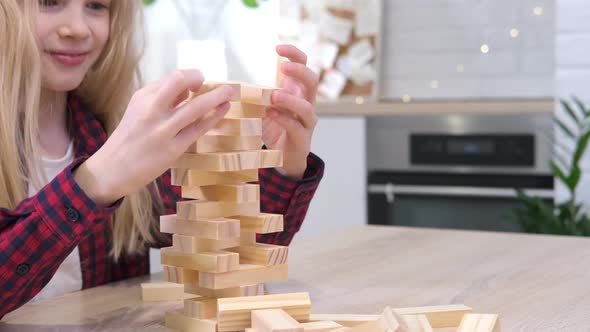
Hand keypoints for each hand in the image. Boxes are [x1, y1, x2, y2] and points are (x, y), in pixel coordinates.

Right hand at [75, 70, 232, 205]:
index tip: (200, 80)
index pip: (173, 78)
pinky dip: (213, 117)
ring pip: (195, 108)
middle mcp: (151, 110)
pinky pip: (198, 129)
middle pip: (180, 83)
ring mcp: (163, 130)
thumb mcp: (138, 110)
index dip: (191, 76)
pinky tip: (222, 110)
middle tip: (221, 84)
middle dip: (203, 79)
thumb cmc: (129, 138)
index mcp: (143, 97)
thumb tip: (188, 89)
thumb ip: (161, 99)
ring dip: (216, 98)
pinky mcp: (173, 149)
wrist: (112, 169)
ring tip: (229, 93)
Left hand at [264, 45, 318, 178]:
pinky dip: (283, 119)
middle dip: (299, 71)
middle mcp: (307, 103)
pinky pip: (295, 126)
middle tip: (283, 67)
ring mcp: (306, 121)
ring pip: (306, 106)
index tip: (278, 47)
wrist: (287, 158)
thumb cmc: (276, 128)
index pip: (304, 65)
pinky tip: (270, 113)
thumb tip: (228, 83)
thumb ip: (256, 93)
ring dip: (290, 99)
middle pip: (312, 81)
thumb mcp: (265, 106)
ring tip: (274, 95)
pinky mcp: (302, 138)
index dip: (294, 54)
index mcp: (298, 91)